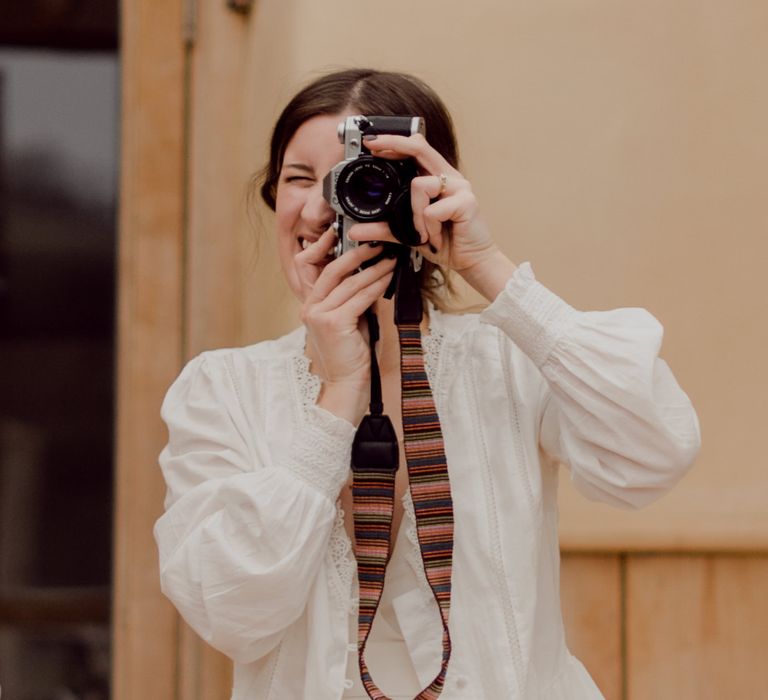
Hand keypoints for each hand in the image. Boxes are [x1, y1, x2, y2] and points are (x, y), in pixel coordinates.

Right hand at [296, 230, 395, 423]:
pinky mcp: (333, 323)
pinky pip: (359, 298)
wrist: (345, 386)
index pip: (325, 272)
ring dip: (374, 269)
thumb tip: (371, 276)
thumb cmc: (350, 357)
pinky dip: (376, 286)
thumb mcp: (348, 322)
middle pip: (334, 271)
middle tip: (379, 244)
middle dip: (358, 255)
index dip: (342, 254)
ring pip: (350, 284)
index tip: (360, 244)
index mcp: (310, 306)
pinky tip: (388, 278)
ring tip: (390, 260)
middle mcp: (310, 308)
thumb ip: (352, 301)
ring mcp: (319, 315)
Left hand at [349, 133, 515, 298]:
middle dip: (393, 144)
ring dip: (414, 215)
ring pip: (419, 186)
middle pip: (419, 148)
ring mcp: (459, 187)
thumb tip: (355, 231)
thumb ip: (384, 229)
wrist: (471, 261)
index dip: (394, 142)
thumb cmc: (446, 243)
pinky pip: (431, 211)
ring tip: (423, 234)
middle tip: (372, 145)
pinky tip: (436, 238)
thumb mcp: (409, 234)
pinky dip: (428, 229)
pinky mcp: (466, 202)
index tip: (371, 142)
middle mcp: (449, 177)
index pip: (416, 149)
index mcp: (437, 179)